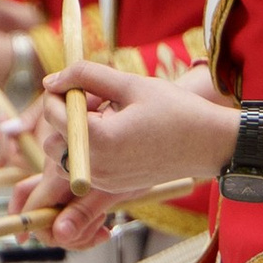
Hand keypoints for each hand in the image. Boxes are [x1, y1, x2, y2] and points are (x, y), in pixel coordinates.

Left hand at [14, 65, 239, 247]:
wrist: (209, 144)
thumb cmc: (175, 110)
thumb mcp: (130, 84)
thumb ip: (87, 76)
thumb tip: (53, 80)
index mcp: (99, 140)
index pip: (54, 114)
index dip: (60, 92)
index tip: (80, 81)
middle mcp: (97, 167)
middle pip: (52, 139)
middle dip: (66, 116)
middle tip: (98, 99)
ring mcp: (104, 182)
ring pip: (65, 155)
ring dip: (76, 134)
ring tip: (109, 116)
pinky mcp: (112, 187)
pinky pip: (84, 166)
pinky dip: (90, 148)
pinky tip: (118, 133)